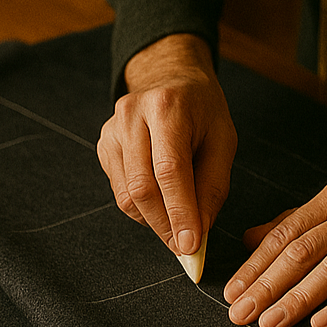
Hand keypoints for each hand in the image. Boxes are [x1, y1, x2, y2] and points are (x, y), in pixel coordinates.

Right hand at [97, 34, 237, 255]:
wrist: (171, 78)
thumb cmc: (203, 111)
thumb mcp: (224, 140)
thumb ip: (213, 186)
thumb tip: (198, 231)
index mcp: (168, 107)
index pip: (169, 170)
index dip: (179, 212)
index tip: (190, 246)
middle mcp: (131, 115)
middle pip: (142, 187)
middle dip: (165, 225)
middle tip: (185, 249)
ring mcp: (111, 130)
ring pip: (127, 195)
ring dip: (154, 221)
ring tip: (179, 225)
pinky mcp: (103, 145)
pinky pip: (120, 190)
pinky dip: (142, 208)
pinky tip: (162, 202)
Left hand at [223, 158, 326, 326]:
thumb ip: (300, 217)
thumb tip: (252, 237)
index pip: (286, 232)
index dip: (256, 264)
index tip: (231, 291)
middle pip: (301, 251)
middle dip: (266, 285)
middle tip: (238, 315)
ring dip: (297, 298)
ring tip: (270, 324)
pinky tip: (323, 323)